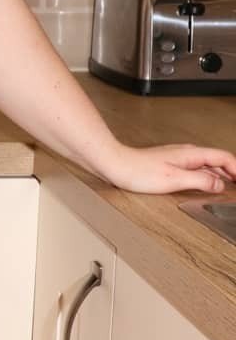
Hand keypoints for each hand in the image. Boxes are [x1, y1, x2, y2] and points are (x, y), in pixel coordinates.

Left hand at [98, 141, 235, 194]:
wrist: (115, 164)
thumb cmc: (138, 171)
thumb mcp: (174, 179)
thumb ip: (199, 180)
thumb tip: (219, 184)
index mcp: (191, 154)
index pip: (224, 157)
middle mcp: (186, 153)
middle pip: (217, 160)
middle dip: (232, 171)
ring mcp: (178, 157)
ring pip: (206, 163)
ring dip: (220, 174)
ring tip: (229, 185)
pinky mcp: (169, 164)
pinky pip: (195, 167)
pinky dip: (206, 175)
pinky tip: (203, 183)